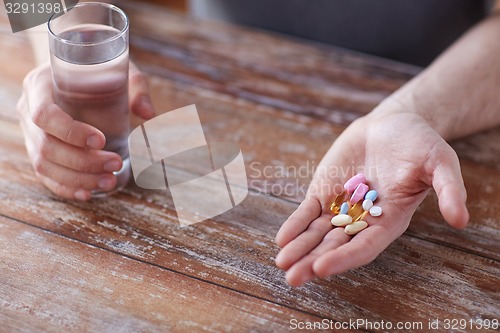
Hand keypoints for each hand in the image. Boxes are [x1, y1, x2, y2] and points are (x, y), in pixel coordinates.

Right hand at [17, 62, 154, 200]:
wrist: (73, 74)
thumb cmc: (95, 70)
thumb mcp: (117, 68)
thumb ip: (135, 86)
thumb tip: (148, 114)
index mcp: (40, 85)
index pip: (45, 115)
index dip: (71, 132)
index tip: (101, 141)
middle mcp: (29, 110)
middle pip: (47, 146)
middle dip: (83, 162)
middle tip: (116, 163)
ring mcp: (30, 133)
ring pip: (45, 165)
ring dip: (78, 179)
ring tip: (109, 182)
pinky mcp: (38, 150)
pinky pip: (45, 175)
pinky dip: (66, 188)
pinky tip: (88, 194)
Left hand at [274, 108, 468, 285]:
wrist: (392, 124)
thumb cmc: (420, 144)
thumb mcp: (440, 162)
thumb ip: (449, 189)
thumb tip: (461, 220)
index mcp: (389, 220)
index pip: (364, 246)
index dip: (344, 258)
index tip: (321, 267)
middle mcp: (362, 220)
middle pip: (335, 246)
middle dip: (313, 261)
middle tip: (292, 278)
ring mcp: (341, 206)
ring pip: (316, 233)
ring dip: (299, 248)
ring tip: (282, 263)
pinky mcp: (325, 191)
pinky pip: (307, 211)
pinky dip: (295, 224)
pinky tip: (281, 238)